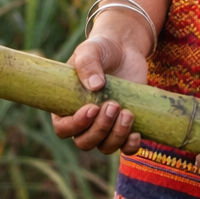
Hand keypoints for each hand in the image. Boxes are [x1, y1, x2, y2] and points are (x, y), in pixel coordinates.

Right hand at [52, 31, 147, 155]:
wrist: (124, 50)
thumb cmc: (100, 50)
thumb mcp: (90, 50)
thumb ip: (87, 64)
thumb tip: (95, 86)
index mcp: (66, 107)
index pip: (63, 128)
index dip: (75, 125)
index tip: (91, 108)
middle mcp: (84, 122)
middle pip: (85, 142)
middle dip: (100, 128)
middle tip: (113, 105)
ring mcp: (105, 126)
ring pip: (105, 147)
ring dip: (116, 135)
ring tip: (128, 113)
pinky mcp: (125, 127)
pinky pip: (126, 148)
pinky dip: (130, 146)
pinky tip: (136, 133)